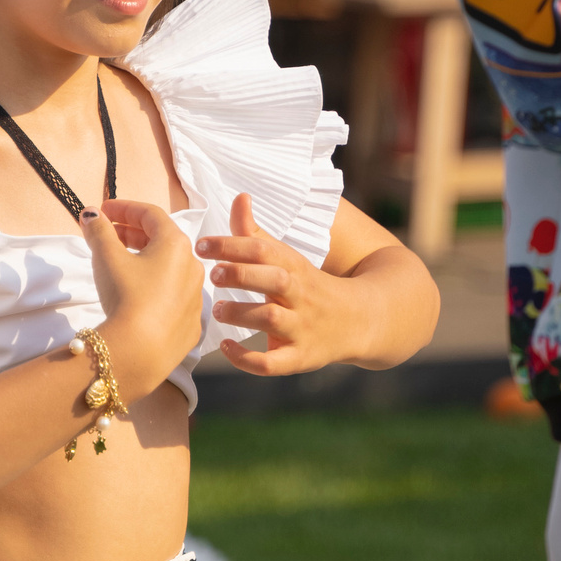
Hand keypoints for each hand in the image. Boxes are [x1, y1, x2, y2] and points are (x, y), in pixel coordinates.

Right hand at [86, 197, 203, 389]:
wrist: (141, 351)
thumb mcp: (107, 257)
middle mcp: (193, 266)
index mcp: (176, 244)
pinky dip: (155, 289)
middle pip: (162, 240)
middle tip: (107, 234)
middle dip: (132, 233)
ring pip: (169, 269)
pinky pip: (172, 297)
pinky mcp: (191, 323)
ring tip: (120, 263)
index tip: (102, 211)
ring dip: (145, 261)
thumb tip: (90, 214)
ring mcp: (195, 296)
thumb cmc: (126, 295)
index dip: (124, 208)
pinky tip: (137, 295)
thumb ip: (99, 231)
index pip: (150, 214)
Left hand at [198, 193, 351, 375]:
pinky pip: (273, 363)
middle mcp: (300, 296)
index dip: (232, 245)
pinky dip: (246, 358)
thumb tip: (240, 197)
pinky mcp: (300, 358)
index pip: (265, 250)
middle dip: (241, 275)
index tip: (202, 245)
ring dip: (240, 313)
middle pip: (274, 280)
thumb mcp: (288, 259)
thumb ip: (257, 233)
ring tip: (218, 310)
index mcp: (295, 267)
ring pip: (271, 319)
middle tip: (213, 275)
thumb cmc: (309, 287)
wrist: (358, 322)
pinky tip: (226, 348)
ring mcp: (302, 328)